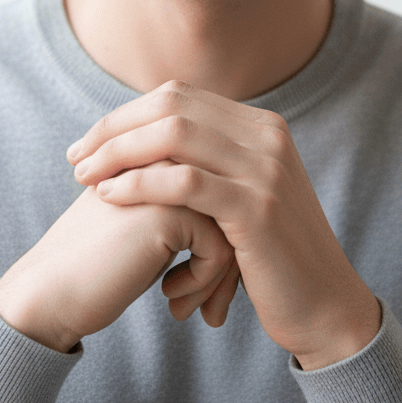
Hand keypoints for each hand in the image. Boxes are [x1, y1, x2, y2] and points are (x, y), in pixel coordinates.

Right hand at [0, 168, 239, 352]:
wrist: (51, 291)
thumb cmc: (101, 264)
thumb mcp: (147, 223)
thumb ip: (184, 204)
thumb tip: (239, 226)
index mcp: (163, 150)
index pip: (223, 191)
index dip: (222, 241)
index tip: (213, 281)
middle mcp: (169, 154)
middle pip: (233, 206)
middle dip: (229, 261)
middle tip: (214, 304)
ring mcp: (170, 176)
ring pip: (233, 226)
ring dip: (218, 276)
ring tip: (196, 307)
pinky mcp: (171, 208)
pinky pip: (220, 248)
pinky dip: (204, 282)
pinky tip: (172, 299)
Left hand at [67, 81, 381, 369]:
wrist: (325, 306)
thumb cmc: (272, 256)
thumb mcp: (246, 193)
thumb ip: (212, 162)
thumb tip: (150, 140)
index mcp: (261, 126)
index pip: (179, 96)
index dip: (127, 114)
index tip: (91, 142)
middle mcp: (266, 135)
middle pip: (171, 106)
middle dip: (114, 129)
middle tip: (76, 158)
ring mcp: (264, 168)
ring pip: (173, 135)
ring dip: (118, 153)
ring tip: (85, 177)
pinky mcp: (256, 208)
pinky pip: (184, 182)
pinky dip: (139, 184)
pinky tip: (110, 197)